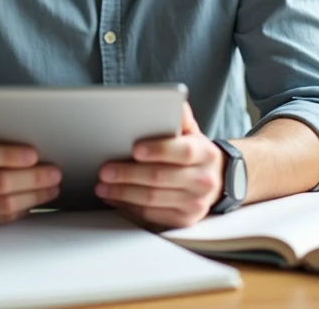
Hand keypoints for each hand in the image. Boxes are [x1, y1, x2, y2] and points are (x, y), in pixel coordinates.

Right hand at [0, 119, 61, 226]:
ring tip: (53, 186)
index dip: (8, 155)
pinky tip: (37, 197)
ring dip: (33, 195)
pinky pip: (2, 218)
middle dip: (31, 178)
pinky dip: (24, 207)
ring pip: (3, 205)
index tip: (34, 154)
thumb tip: (26, 120)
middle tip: (55, 172)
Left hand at [95, 103, 222, 227]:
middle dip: (129, 174)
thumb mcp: (192, 131)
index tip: (135, 149)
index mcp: (206, 154)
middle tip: (104, 170)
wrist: (216, 181)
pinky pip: (151, 215)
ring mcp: (195, 203)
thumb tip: (170, 99)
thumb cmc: (194, 152)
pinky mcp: (184, 220)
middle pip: (161, 178)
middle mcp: (203, 180)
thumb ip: (180, 116)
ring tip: (102, 185)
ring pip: (153, 199)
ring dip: (123, 192)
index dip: (159, 150)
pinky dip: (129, 206)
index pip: (183, 152)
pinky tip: (114, 198)